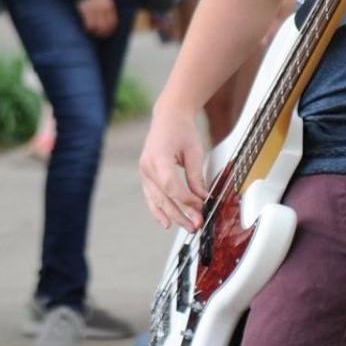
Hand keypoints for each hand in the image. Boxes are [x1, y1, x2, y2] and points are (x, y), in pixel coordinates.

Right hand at [76, 0, 116, 37]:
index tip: (106, 33)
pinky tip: (86, 28)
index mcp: (109, 5)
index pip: (112, 22)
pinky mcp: (85, 10)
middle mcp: (102, 9)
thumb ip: (107, 8)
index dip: (109, 30)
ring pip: (95, 26)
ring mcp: (93, 10)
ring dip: (94, 31)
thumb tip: (108, 20)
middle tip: (99, 35)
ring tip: (92, 32)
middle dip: (102, 33)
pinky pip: (87, 23)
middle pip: (104, 26)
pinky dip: (87, 28)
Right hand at [139, 108, 206, 230]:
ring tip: (186, 227)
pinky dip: (158, 210)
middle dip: (181, 214)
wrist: (168, 118)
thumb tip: (202, 198)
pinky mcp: (146, 175)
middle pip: (163, 197)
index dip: (186, 200)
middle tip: (196, 225)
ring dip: (171, 216)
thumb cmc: (181, 130)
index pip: (171, 186)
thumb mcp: (194, 151)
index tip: (201, 206)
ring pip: (156, 200)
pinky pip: (150, 196)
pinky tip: (166, 222)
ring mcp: (144, 171)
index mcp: (158, 157)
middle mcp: (147, 166)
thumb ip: (195, 177)